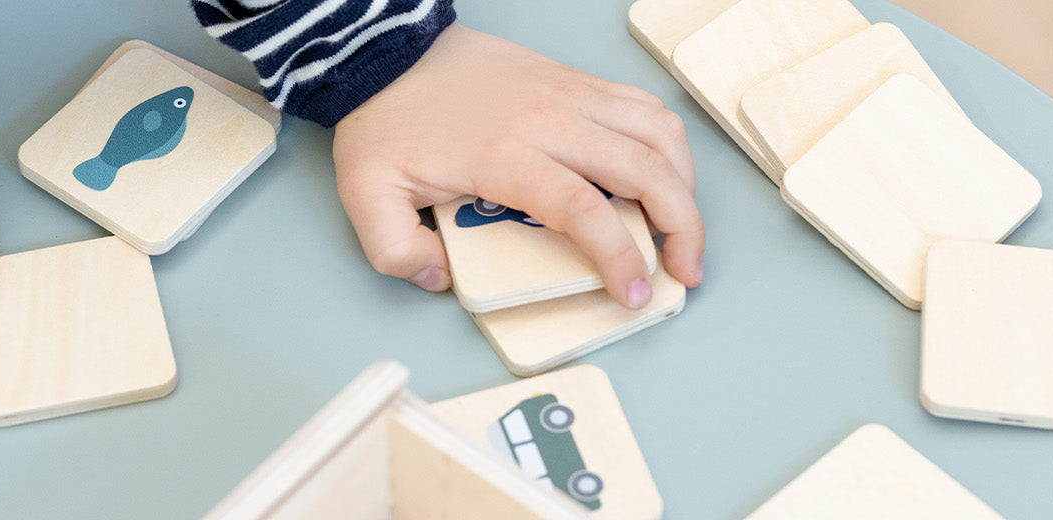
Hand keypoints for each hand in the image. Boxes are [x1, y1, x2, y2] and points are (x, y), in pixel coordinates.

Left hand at [332, 24, 703, 308]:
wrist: (387, 53)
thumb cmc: (385, 120)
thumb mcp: (367, 195)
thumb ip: (396, 249)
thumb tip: (438, 279)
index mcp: (504, 154)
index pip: (585, 209)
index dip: (620, 256)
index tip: (634, 292)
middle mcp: (549, 120)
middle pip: (646, 169)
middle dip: (681, 226)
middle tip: (685, 269)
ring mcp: (567, 94)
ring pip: (657, 132)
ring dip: (684, 181)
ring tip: (682, 224)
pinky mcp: (572, 80)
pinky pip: (642, 104)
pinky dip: (666, 142)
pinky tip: (662, 172)